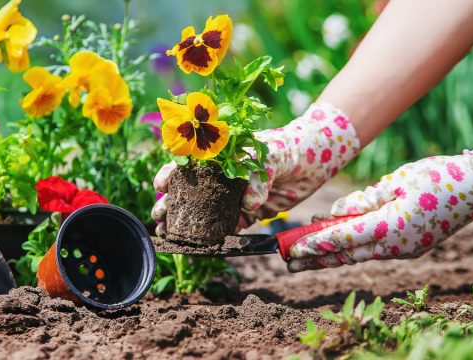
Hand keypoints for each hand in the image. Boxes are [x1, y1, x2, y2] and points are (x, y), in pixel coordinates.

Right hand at [152, 102, 359, 235]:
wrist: (314, 159)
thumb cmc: (287, 147)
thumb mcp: (270, 155)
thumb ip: (258, 177)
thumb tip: (249, 204)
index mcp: (220, 156)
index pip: (188, 164)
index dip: (171, 174)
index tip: (160, 185)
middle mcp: (222, 177)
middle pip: (189, 191)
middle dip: (170, 203)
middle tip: (159, 215)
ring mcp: (233, 197)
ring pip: (203, 211)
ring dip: (185, 223)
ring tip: (168, 233)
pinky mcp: (248, 213)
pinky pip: (228, 226)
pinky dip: (214, 236)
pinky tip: (199, 244)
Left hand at [287, 150, 472, 271]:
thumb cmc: (437, 178)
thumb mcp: (396, 181)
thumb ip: (362, 200)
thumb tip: (334, 213)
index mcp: (389, 227)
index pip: (340, 238)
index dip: (313, 244)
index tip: (290, 248)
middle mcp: (394, 245)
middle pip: (345, 254)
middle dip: (314, 259)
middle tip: (287, 262)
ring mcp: (404, 249)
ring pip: (358, 255)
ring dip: (331, 256)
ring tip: (304, 258)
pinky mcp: (410, 247)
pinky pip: (373, 249)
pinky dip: (352, 248)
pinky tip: (337, 245)